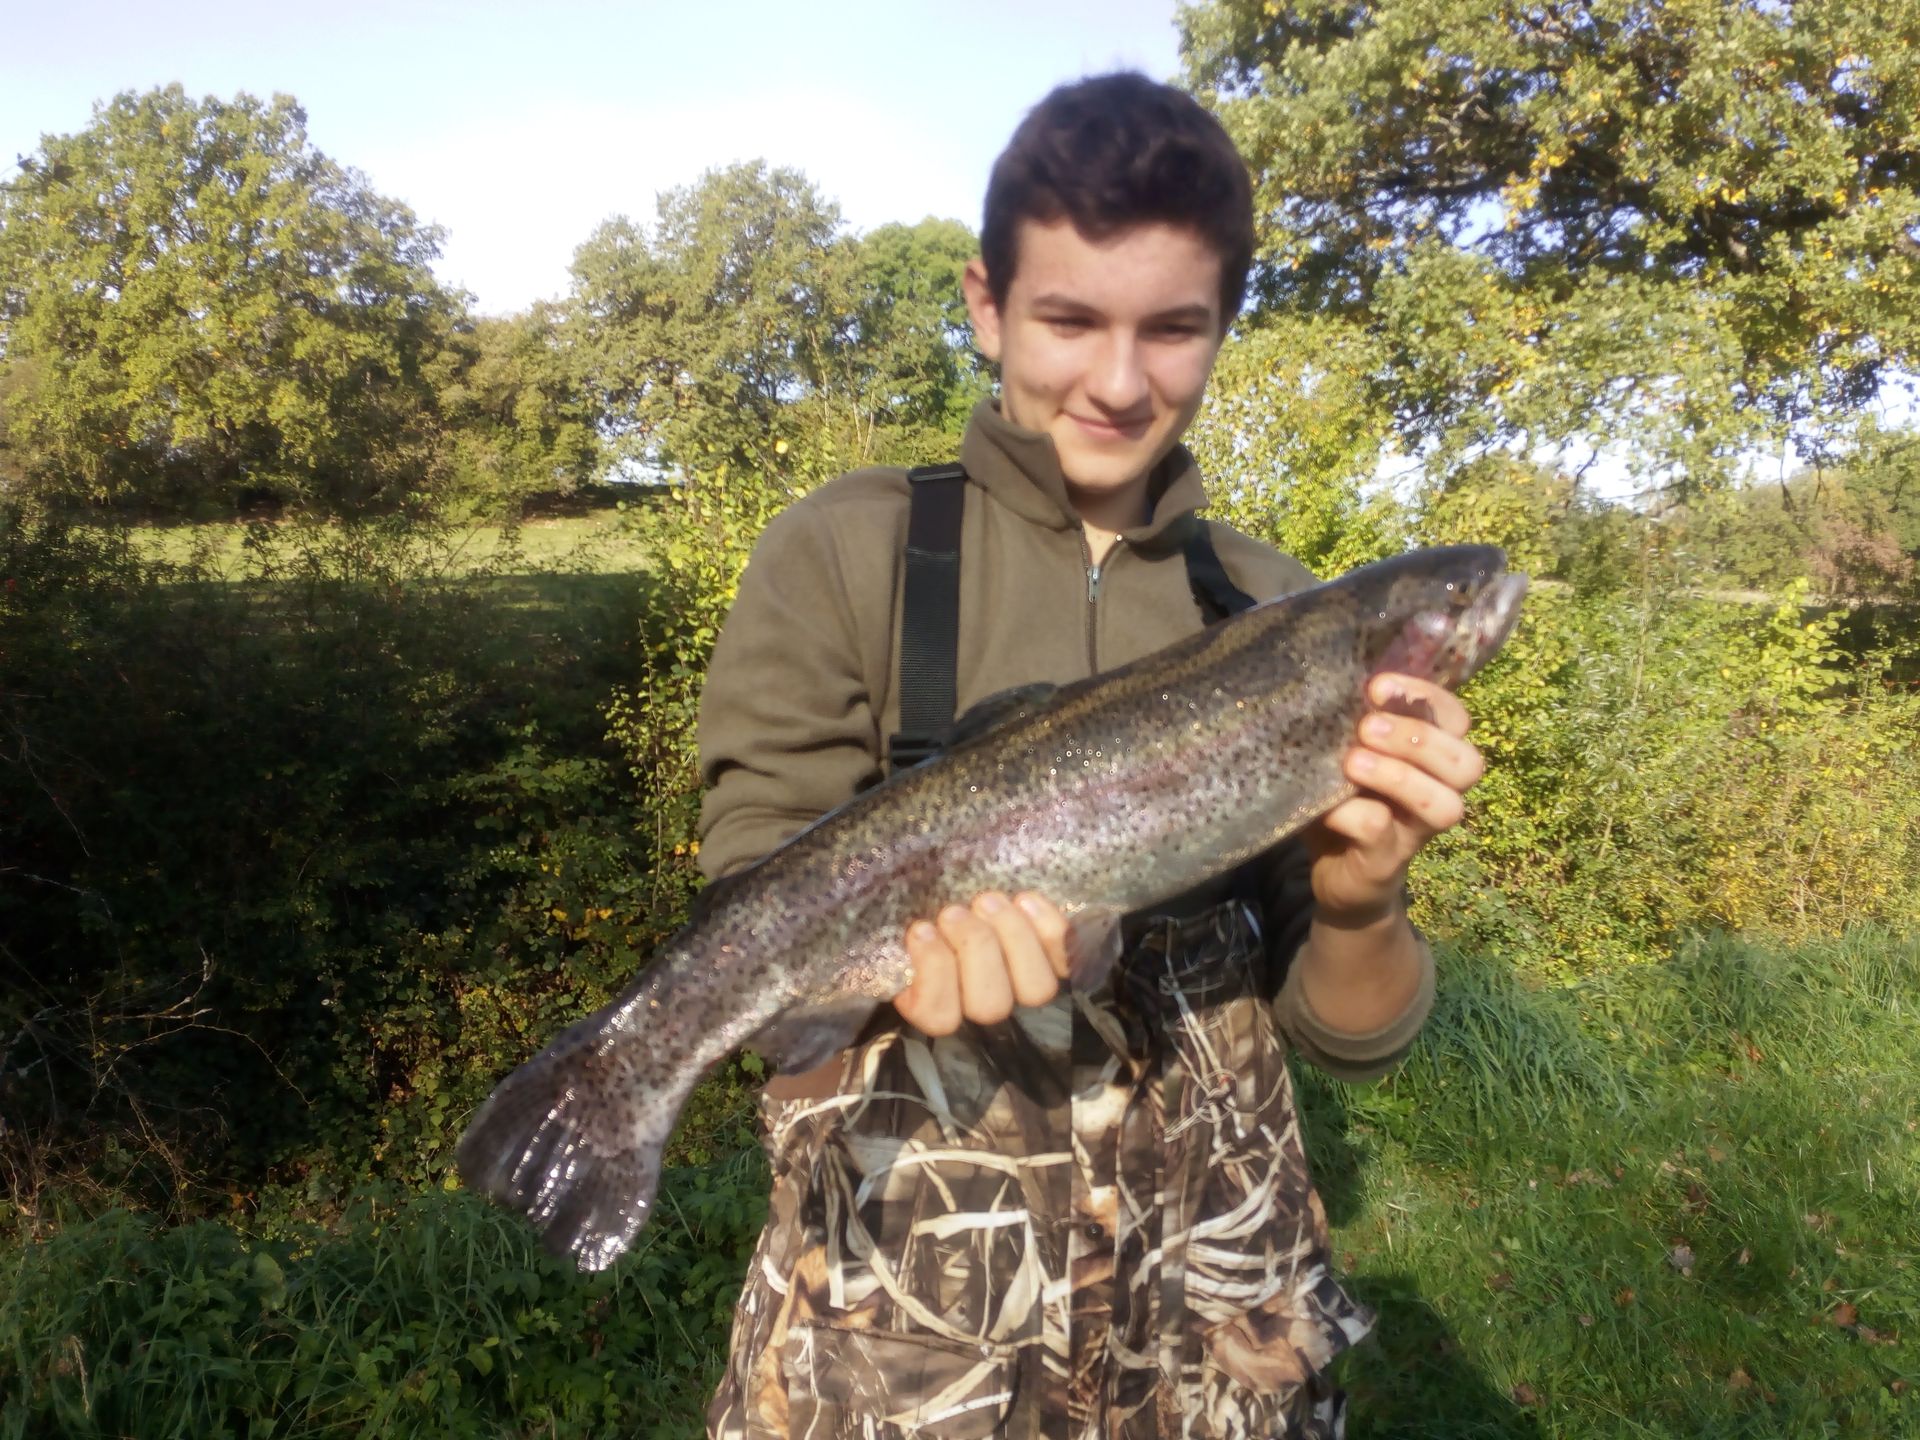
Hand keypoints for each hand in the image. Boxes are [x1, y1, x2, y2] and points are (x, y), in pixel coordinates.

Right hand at [892, 891, 1071, 1036]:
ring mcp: (1029, 999)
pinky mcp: (1064, 973)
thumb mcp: (905, 945)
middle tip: (954, 912)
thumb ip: (902, 950)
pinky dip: (1049, 927)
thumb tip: (890, 935)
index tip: (920, 930)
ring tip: (988, 901)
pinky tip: (1025, 900)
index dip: (932, 972)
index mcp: (938, 1011)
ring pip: (1034, 987)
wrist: (986, 929)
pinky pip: (1066, 959)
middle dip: (972, 947)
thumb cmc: (934, 935)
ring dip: (1010, 936)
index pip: (939, 1016)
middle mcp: (988, 1019)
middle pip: (990, 1004)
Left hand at [1309, 673, 1484, 920]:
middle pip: (1468, 764)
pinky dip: (1354, 814)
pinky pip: (1382, 832)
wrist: (1334, 871)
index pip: (1457, 719)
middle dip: (1419, 739)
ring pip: (1445, 806)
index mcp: (1432, 759)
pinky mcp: (1386, 861)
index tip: (1378, 687)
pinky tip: (1329, 807)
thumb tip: (1327, 681)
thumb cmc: (1346, 800)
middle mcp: (1438, 793)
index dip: (1427, 698)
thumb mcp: (1348, 753)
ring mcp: (1416, 831)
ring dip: (1399, 777)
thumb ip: (1350, 723)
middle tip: (1368, 728)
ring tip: (1353, 763)